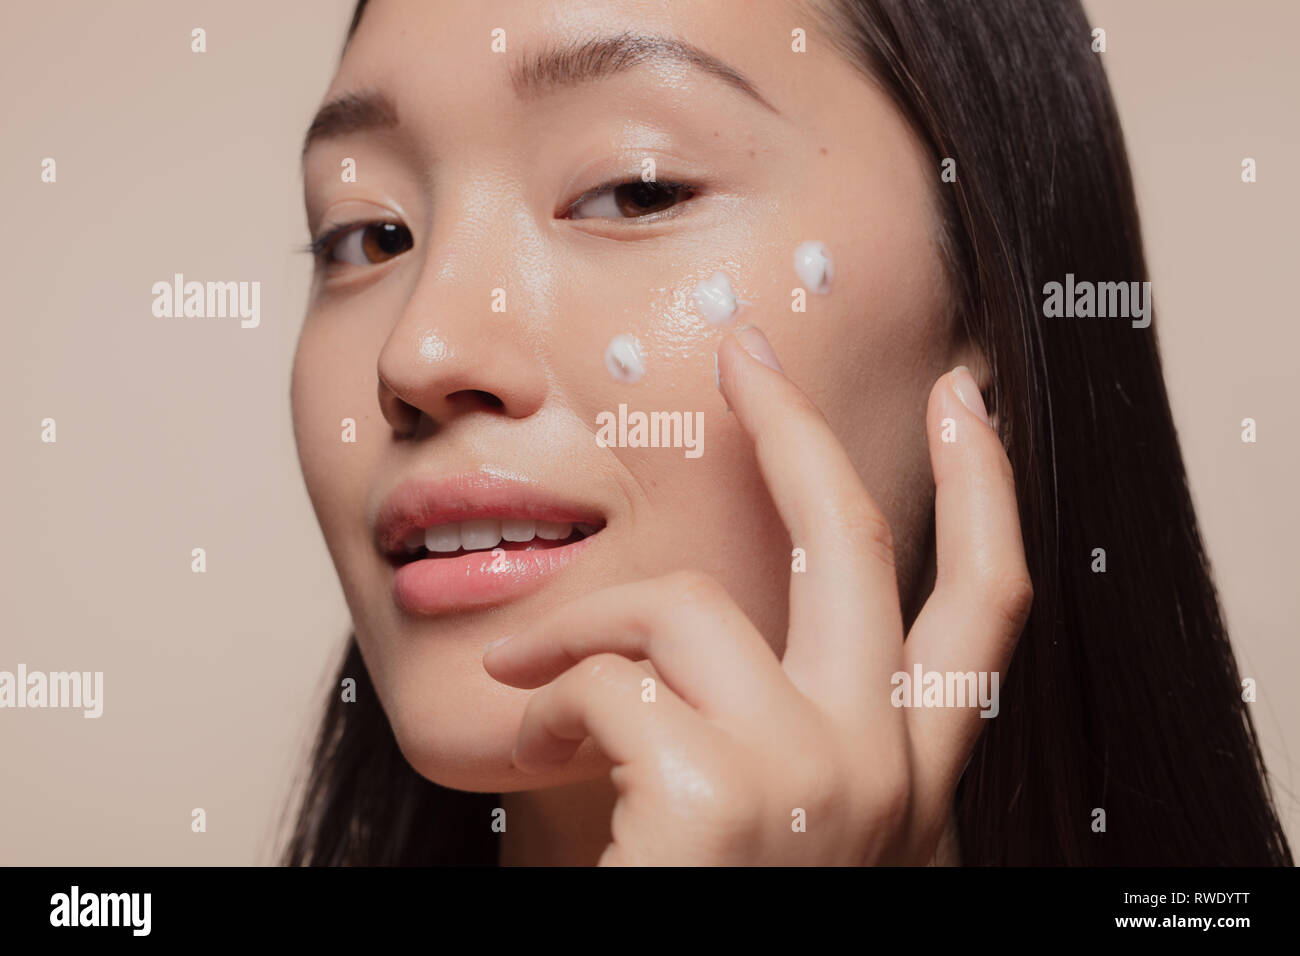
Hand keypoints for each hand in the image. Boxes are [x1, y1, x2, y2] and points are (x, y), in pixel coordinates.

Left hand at [483, 327, 1032, 864]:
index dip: (984, 493)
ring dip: (585, 624)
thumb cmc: (698, 901)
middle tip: (748, 351)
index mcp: (905, 774)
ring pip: (686, 610)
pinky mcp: (725, 795)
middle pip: (859, 546)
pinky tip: (528, 753)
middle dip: (803, 427)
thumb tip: (700, 618)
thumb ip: (767, 722)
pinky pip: (609, 680)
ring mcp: (817, 779)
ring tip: (525, 672)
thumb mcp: (767, 817)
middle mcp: (884, 769)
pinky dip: (549, 697)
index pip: (984, 612)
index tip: (968, 399)